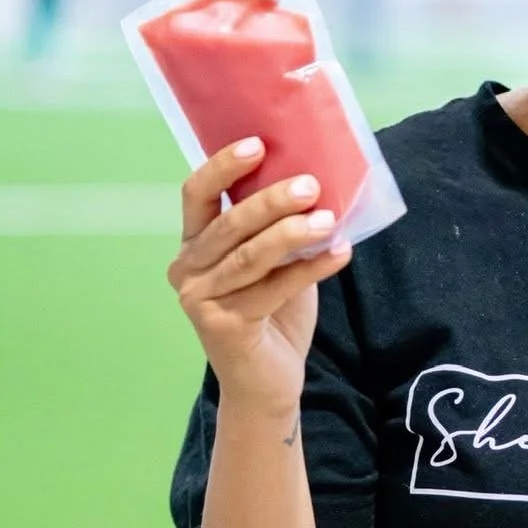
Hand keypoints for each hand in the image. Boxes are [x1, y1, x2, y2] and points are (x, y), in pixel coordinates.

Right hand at [167, 138, 352, 415]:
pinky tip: (340, 254)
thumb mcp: (275, 261)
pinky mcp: (223, 326)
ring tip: (329, 221)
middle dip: (271, 201)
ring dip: (293, 234)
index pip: (197, 194)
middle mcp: (187, 269)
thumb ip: (280, 226)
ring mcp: (200, 299)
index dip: (222, 167)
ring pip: (250, 256)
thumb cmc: (272, 314)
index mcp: (194, 244)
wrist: (267, 382)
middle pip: (229, 223)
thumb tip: (316, 180)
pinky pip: (273, 288)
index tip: (257, 145)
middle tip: (311, 185)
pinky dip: (311, 269)